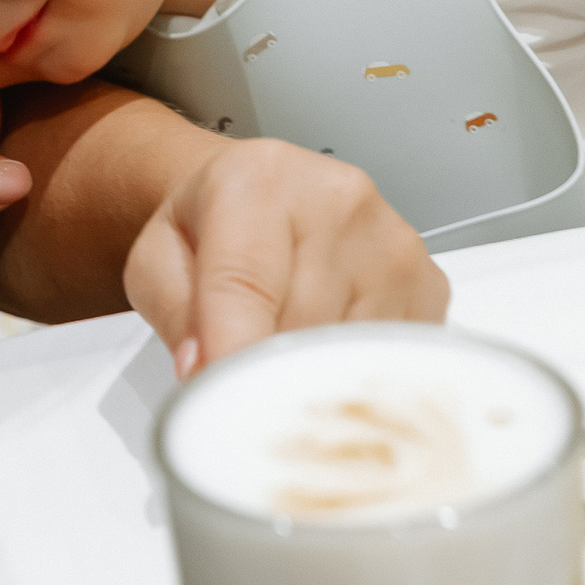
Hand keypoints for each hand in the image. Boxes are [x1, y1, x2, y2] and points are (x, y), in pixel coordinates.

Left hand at [121, 136, 448, 375]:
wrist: (258, 191)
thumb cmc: (208, 226)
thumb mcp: (157, 257)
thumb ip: (173, 310)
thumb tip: (205, 369)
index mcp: (259, 182)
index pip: (245, 283)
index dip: (232, 353)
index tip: (223, 401)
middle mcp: (338, 201)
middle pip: (302, 324)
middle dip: (265, 374)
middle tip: (240, 400)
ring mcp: (392, 242)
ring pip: (350, 350)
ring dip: (311, 378)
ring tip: (280, 370)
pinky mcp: (427, 283)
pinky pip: (393, 357)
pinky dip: (355, 374)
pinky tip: (323, 360)